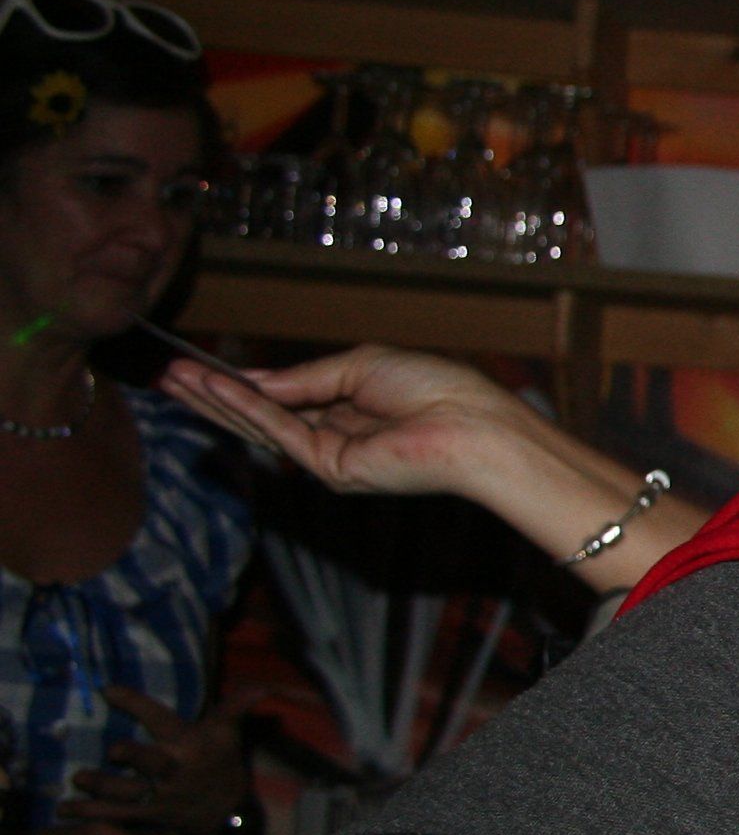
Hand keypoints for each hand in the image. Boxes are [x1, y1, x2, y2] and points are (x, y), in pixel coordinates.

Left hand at [60, 689, 250, 834]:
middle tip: (115, 749)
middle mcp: (174, 771)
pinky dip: (89, 812)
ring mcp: (159, 796)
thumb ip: (235, 706)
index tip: (107, 689)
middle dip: (138, 757)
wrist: (225, 811)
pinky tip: (64, 808)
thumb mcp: (227, 732)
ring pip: (129, 791)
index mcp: (190, 745)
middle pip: (155, 764)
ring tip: (78, 778)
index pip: (162, 719)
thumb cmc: (218, 761)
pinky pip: (115, 814)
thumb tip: (263, 685)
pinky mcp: (146, 815)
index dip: (136, 704)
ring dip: (102, 785)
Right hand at [161, 346, 542, 500]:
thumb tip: (252, 381)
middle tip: (169, 375)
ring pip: (262, 426)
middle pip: (263, 416)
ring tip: (174, 379)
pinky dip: (244, 408)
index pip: (285, 398)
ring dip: (216, 401)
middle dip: (215, 395)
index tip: (203, 367)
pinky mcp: (331, 468)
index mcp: (350, 408)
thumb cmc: (436, 389)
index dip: (244, 384)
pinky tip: (214, 388)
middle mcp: (335, 435)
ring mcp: (331, 456)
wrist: (473, 425)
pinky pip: (278, 432)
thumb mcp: (361, 366)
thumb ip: (304, 379)